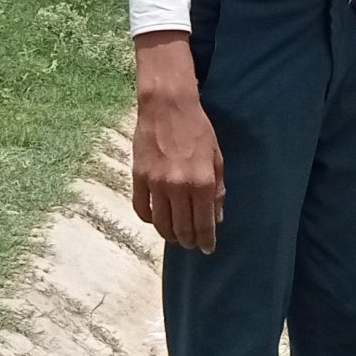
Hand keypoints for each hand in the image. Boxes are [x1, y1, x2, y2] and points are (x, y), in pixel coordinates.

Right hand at [132, 35, 224, 252]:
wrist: (167, 107)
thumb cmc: (197, 130)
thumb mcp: (216, 158)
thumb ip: (217, 189)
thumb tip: (216, 218)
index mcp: (201, 182)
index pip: (203, 222)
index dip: (206, 240)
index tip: (207, 249)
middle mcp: (178, 187)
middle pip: (182, 228)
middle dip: (189, 240)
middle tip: (192, 243)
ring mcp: (155, 184)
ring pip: (161, 223)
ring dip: (170, 235)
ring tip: (177, 236)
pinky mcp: (138, 178)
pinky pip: (142, 210)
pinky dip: (150, 220)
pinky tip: (158, 220)